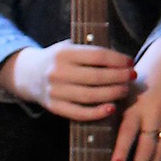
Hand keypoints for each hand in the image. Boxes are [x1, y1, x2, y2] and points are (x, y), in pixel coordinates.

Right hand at [0, 40, 135, 121]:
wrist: (28, 74)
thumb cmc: (59, 59)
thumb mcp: (69, 47)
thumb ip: (90, 51)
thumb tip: (122, 59)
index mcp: (63, 53)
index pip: (97, 56)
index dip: (117, 60)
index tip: (130, 62)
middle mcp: (57, 72)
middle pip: (96, 77)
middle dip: (119, 77)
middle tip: (132, 76)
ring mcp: (55, 92)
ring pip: (90, 96)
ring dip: (113, 94)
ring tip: (126, 90)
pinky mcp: (54, 107)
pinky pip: (78, 113)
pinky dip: (97, 113)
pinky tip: (112, 109)